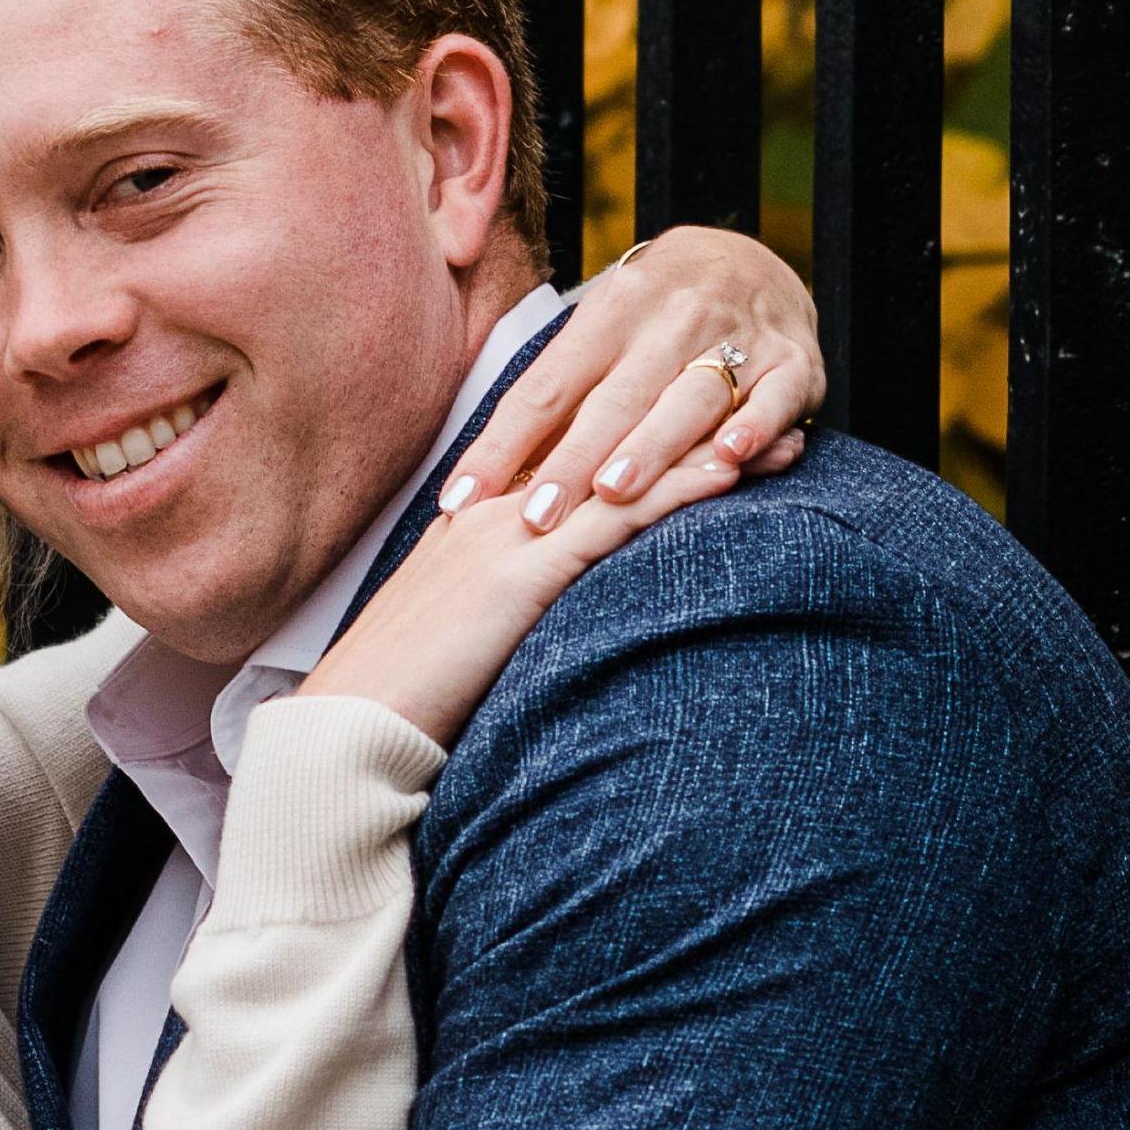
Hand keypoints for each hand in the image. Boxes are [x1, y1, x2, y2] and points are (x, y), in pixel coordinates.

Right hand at [298, 426, 752, 747]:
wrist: (348, 724)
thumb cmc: (389, 700)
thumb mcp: (445, 643)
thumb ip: (486, 619)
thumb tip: (519, 630)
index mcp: (472, 525)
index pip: (570, 462)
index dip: (637, 436)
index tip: (694, 421)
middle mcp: (493, 513)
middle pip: (609, 450)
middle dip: (685, 425)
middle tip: (757, 404)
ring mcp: (510, 535)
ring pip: (625, 472)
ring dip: (707, 448)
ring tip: (780, 434)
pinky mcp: (527, 572)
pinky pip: (620, 519)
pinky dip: (678, 491)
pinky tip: (730, 476)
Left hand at [457, 223, 822, 523]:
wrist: (753, 257)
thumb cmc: (653, 316)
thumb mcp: (600, 331)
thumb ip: (555, 396)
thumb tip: (482, 476)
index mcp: (609, 314)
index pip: (544, 388)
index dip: (501, 445)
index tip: (459, 502)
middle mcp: (671, 319)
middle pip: (614, 399)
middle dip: (572, 460)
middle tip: (535, 517)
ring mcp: (736, 338)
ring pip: (690, 398)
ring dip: (652, 447)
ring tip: (615, 494)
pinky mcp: (793, 362)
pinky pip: (775, 395)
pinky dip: (755, 425)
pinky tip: (730, 456)